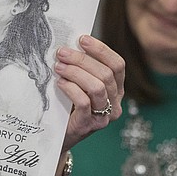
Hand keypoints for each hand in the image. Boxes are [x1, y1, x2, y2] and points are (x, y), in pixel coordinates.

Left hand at [55, 35, 124, 151]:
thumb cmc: (69, 106)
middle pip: (106, 74)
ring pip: (97, 87)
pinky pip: (84, 102)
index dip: (101, 50)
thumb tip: (70, 45)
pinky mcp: (89, 125)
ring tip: (59, 67)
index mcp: (116, 89)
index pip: (118, 65)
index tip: (82, 39)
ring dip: (76, 73)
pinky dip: (71, 89)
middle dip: (82, 59)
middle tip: (62, 53)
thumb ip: (82, 69)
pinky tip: (60, 83)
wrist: (59, 136)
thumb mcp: (81, 85)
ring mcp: (104, 116)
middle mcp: (115, 102)